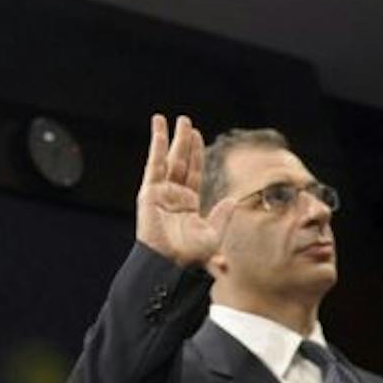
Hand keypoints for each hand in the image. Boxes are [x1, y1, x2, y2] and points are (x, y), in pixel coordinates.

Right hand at [134, 114, 230, 268]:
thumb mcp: (214, 235)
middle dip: (184, 141)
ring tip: (171, 119)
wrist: (171, 263)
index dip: (197, 153)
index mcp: (188, 203)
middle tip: (185, 121)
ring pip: (167, 159)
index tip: (198, 135)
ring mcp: (160, 192)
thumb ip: (222, 215)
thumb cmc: (191, 256)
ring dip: (169, 138)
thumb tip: (233, 200)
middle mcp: (174, 195)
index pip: (194, 172)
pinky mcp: (149, 192)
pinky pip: (154, 166)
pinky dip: (156, 148)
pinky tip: (159, 132)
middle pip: (180, 161)